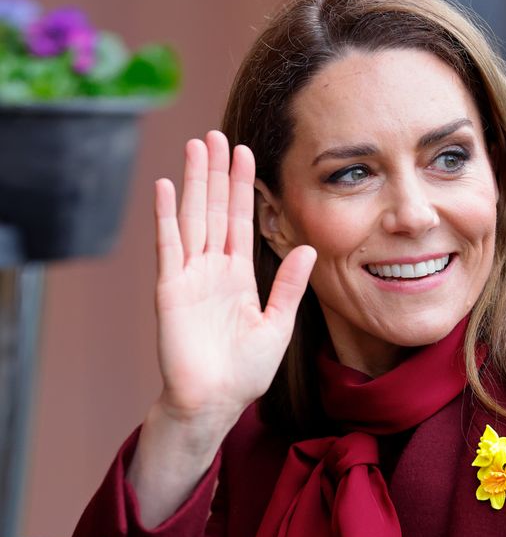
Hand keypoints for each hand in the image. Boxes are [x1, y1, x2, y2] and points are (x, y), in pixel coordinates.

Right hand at [152, 130, 314, 432]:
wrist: (214, 402)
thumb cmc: (245, 372)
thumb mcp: (277, 326)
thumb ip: (289, 287)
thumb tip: (307, 248)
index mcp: (238, 278)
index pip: (241, 223)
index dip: (243, 188)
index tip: (246, 154)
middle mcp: (212, 271)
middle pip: (215, 211)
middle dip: (217, 173)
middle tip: (217, 134)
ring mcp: (189, 277)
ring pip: (193, 218)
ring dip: (195, 182)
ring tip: (196, 146)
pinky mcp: (170, 289)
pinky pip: (169, 246)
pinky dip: (168, 216)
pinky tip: (168, 186)